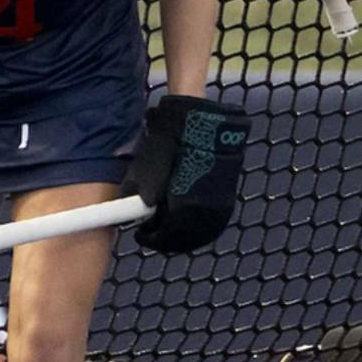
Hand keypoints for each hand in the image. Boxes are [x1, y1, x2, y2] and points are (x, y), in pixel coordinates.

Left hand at [121, 95, 249, 253]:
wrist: (205, 123)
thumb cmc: (173, 144)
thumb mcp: (147, 169)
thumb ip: (140, 195)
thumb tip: (132, 212)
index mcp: (185, 208)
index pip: (167, 236)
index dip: (152, 239)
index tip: (141, 234)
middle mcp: (206, 212)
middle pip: (187, 238)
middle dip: (169, 239)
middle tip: (154, 232)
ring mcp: (221, 205)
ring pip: (203, 232)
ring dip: (186, 234)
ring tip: (171, 227)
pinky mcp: (229, 196)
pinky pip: (214, 221)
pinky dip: (200, 225)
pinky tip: (190, 219)